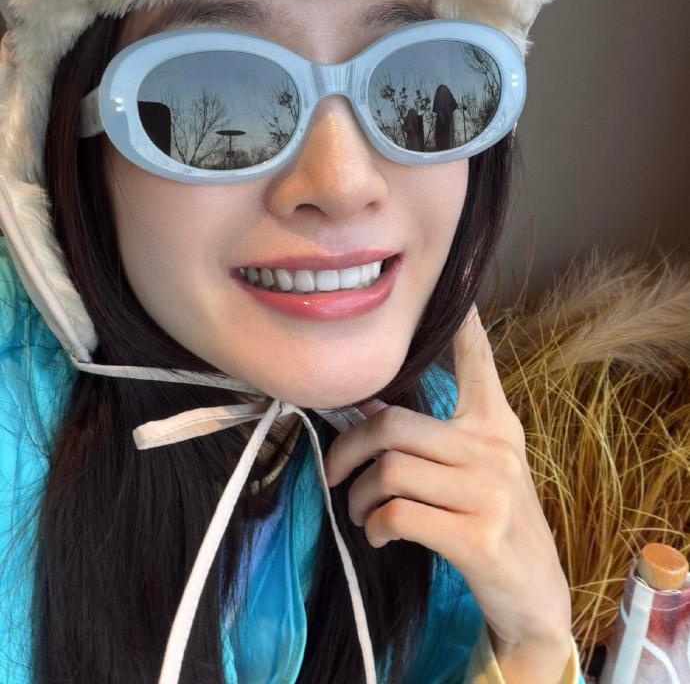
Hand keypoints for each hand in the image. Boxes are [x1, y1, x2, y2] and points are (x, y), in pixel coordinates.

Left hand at [323, 304, 572, 670]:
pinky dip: (375, 527)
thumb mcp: (474, 468)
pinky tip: (381, 536)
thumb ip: (431, 435)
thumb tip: (368, 403)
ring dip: (360, 497)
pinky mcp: (478, 536)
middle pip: (392, 425)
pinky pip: (398, 514)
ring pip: (389, 471)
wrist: (534, 592)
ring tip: (364, 512)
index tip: (456, 293)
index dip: (463, 326)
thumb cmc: (492, 520)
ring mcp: (490, 492)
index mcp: (494, 424)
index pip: (478, 362)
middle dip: (348, 450)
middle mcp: (494, 448)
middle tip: (335, 474)